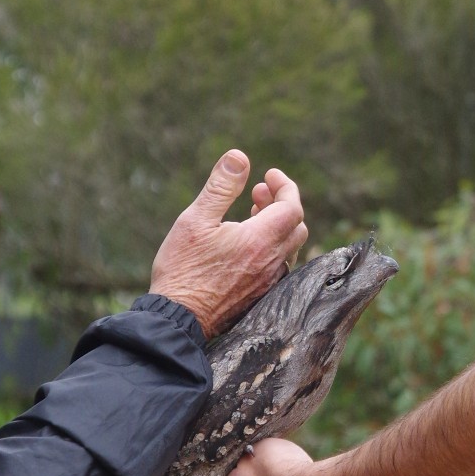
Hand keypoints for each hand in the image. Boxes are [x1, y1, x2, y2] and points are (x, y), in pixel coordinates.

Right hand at [151, 151, 306, 337]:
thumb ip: (221, 186)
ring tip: (251, 215)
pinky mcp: (259, 296)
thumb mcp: (196, 219)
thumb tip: (239, 157)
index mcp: (260, 240)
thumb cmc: (182, 268)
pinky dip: (270, 246)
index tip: (268, 175)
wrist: (177, 319)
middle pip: (296, 226)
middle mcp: (271, 262)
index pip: (292, 206)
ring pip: (288, 247)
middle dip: (281, 203)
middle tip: (258, 193)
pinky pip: (277, 265)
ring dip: (276, 226)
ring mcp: (268, 282)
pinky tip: (245, 245)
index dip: (285, 186)